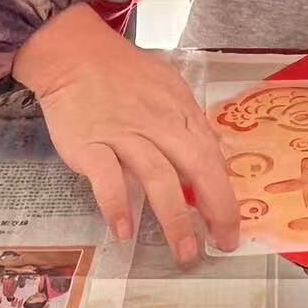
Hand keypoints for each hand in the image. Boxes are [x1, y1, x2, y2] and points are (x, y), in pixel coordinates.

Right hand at [14, 4, 238, 266]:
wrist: (76, 55)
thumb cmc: (125, 75)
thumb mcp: (168, 89)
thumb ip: (188, 123)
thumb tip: (214, 154)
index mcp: (180, 113)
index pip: (211, 157)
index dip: (225, 195)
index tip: (230, 228)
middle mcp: (158, 125)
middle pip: (195, 167)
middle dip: (214, 208)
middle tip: (220, 245)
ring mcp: (124, 135)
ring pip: (157, 177)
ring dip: (174, 218)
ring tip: (184, 253)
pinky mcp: (90, 145)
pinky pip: (107, 178)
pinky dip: (117, 205)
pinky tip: (124, 231)